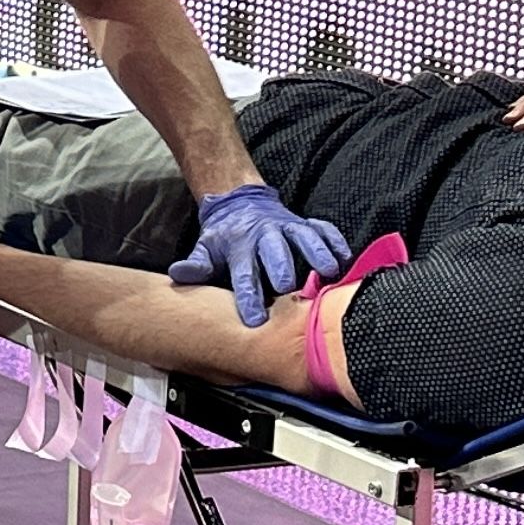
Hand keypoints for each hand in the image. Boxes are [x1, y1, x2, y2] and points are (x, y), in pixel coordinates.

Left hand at [169, 186, 355, 329]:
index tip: (255, 320)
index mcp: (240, 247)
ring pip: (304, 236)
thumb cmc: (224, 239)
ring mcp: (287, 227)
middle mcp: (265, 235)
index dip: (249, 297)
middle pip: (274, 252)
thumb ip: (196, 265)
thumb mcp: (206, 251)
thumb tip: (177, 274)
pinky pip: (323, 228)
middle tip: (288, 287)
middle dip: (281, 268)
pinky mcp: (305, 223)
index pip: (243, 275)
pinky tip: (346, 258)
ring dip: (316, 252)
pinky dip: (335, 240)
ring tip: (330, 271)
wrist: (239, 204)